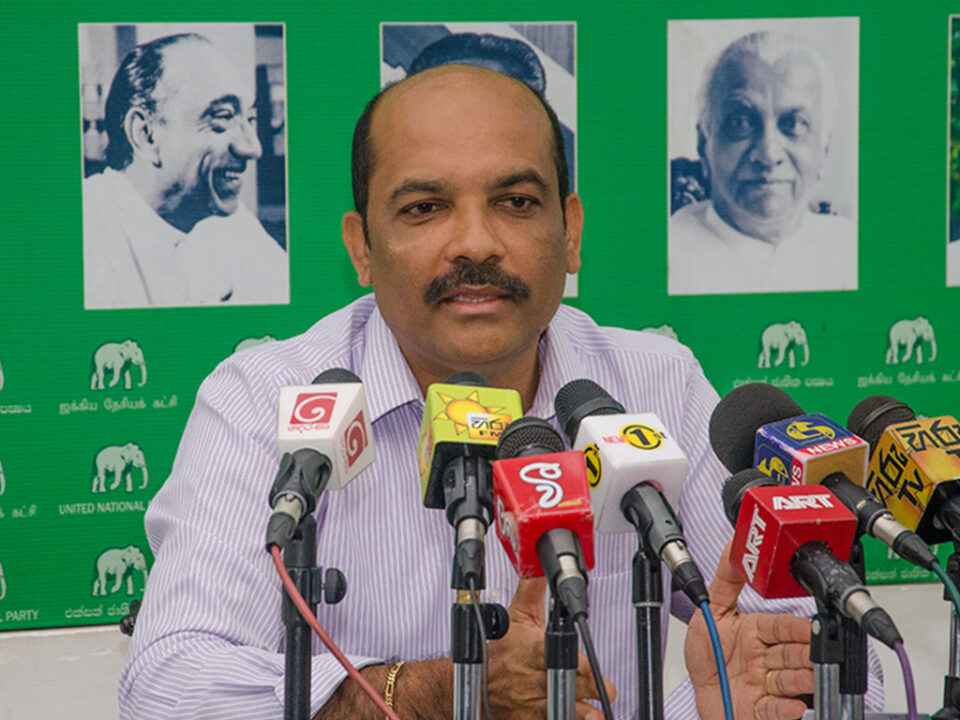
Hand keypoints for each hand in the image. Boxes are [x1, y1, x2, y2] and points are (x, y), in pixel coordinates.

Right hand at [486, 577, 616, 719]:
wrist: (478, 685)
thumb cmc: (502, 648)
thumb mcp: (516, 616)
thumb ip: (533, 590)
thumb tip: (541, 563)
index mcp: (527, 651)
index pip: (546, 654)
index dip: (567, 658)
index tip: (583, 662)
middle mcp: (530, 679)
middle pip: (562, 683)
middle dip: (585, 687)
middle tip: (607, 688)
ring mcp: (532, 703)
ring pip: (559, 710)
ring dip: (581, 713)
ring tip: (597, 715)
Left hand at [685, 542, 813, 719]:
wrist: (699, 692)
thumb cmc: (706, 655)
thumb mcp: (709, 611)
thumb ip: (725, 580)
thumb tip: (734, 547)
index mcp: (755, 632)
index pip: (780, 626)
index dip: (796, 627)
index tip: (812, 625)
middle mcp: (764, 658)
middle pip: (791, 653)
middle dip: (806, 653)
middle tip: (817, 653)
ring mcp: (765, 684)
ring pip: (788, 680)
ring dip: (801, 679)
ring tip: (810, 676)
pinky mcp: (760, 709)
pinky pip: (774, 709)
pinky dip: (784, 709)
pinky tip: (793, 706)